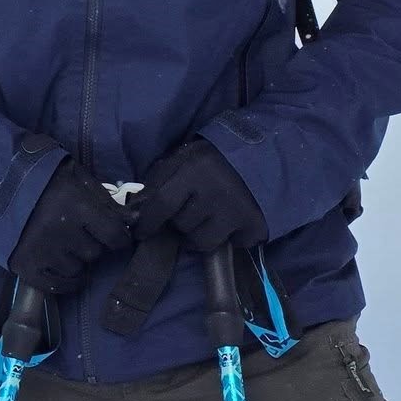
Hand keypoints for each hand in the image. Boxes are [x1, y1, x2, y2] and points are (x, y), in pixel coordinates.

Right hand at [8, 157, 134, 294]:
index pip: (115, 236)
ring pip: (77, 269)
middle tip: (78, 231)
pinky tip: (62, 267)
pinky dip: (64, 281)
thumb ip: (105, 200)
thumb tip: (133, 222)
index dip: (119, 238)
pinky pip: (56, 286)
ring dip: (75, 259)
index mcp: (75, 206)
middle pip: (95, 253)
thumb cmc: (42, 176)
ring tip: (62, 243)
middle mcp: (60, 232)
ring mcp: (41, 251)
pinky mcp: (24, 265)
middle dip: (91, 244)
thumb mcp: (77, 177)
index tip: (114, 236)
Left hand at [134, 140, 266, 252]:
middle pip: (181, 224)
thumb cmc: (214, 158)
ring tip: (207, 219)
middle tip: (190, 209)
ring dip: (199, 234)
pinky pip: (231, 245)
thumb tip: (138, 208)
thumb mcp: (184, 157)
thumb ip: (160, 179)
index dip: (148, 222)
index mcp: (194, 170)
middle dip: (179, 221)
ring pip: (201, 241)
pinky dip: (230, 238)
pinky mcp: (255, 226)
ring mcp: (236, 212)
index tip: (141, 232)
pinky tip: (231, 223)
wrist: (262, 155)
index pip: (162, 203)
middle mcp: (215, 193)